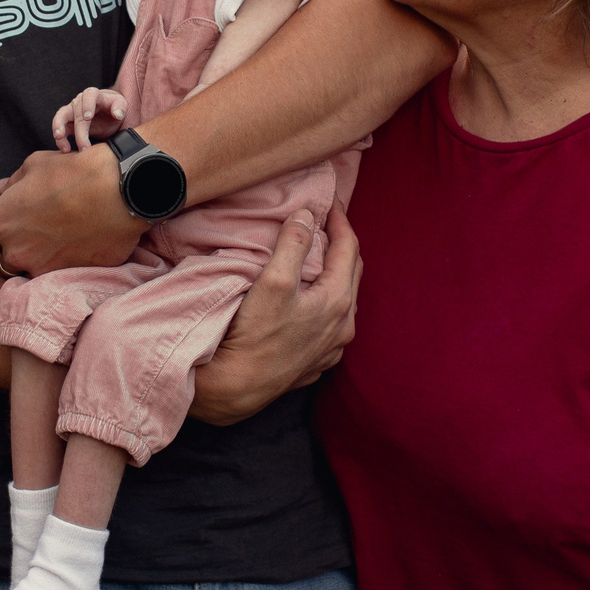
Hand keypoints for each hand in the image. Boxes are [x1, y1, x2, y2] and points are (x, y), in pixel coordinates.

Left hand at [0, 143, 138, 274]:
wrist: (118, 191)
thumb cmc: (72, 173)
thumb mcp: (34, 165)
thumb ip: (12, 183)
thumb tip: (1, 189)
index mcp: (1, 225)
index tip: (11, 231)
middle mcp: (16, 253)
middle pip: (4, 265)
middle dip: (15, 254)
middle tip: (35, 238)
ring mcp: (44, 269)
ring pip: (32, 272)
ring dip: (40, 261)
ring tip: (60, 240)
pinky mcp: (71, 276)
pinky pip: (63, 273)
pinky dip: (68, 262)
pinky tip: (81, 243)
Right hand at [52, 87, 128, 150]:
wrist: (108, 113)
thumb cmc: (114, 107)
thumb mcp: (121, 105)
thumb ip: (120, 107)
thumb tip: (117, 114)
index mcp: (94, 95)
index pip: (89, 95)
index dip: (87, 105)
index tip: (88, 117)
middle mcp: (80, 101)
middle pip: (76, 113)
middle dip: (80, 131)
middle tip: (84, 147)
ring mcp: (72, 111)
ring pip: (61, 116)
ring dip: (59, 127)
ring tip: (60, 138)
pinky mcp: (67, 122)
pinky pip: (60, 128)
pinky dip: (60, 138)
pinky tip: (65, 149)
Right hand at [186, 207, 358, 424]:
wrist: (236, 388)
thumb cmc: (254, 335)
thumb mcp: (273, 281)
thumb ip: (293, 243)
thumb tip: (307, 216)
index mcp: (338, 301)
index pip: (349, 247)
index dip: (340, 219)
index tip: (328, 200)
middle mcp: (343, 326)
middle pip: (352, 272)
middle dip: (342, 244)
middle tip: (326, 224)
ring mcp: (332, 348)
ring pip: (343, 300)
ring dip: (335, 275)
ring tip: (318, 259)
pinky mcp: (316, 363)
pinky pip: (331, 324)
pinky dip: (325, 303)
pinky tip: (310, 302)